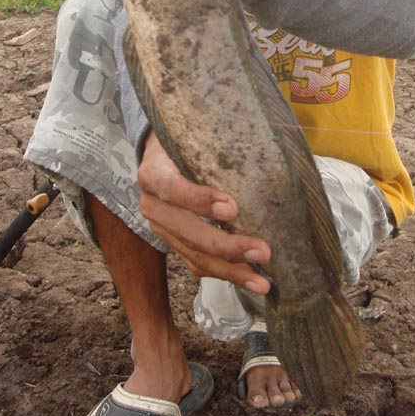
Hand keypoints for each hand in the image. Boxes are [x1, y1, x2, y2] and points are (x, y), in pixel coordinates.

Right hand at [136, 131, 270, 293]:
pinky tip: (251, 279)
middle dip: (226, 245)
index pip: (172, 188)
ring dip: (231, 269)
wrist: (162, 154)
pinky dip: (225, 274)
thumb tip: (260, 135)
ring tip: (262, 281)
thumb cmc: (186, 142)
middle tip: (262, 251)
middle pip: (187, 231)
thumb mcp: (191, 134)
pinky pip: (197, 264)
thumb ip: (213, 141)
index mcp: (153, 173)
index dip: (199, 200)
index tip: (231, 208)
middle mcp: (152, 204)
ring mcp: (161, 228)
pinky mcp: (173, 243)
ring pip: (194, 255)